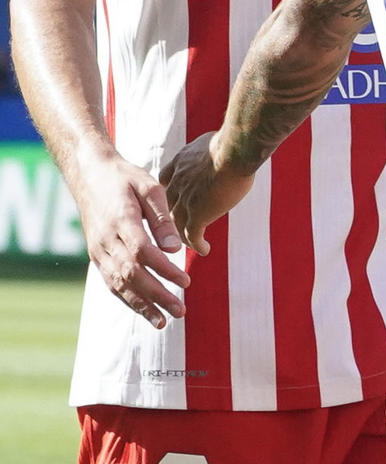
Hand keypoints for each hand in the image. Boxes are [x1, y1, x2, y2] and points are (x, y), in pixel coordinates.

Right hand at [71, 147, 188, 328]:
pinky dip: (127, 298)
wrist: (89, 174)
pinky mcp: (96, 255)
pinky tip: (144, 310)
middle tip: (180, 311)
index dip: (164, 271)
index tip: (186, 282)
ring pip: (118, 284)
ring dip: (141, 305)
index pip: (143, 253)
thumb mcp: (149, 187)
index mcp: (120, 221)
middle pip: (131, 275)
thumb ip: (162, 218)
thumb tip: (175, 249)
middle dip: (157, 296)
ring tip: (163, 321)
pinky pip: (111, 282)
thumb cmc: (125, 177)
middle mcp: (105, 240)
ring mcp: (98, 250)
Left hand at [159, 131, 254, 261]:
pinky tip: (204, 249)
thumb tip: (221, 141)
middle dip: (172, 216)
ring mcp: (185, 201)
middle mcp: (177, 183)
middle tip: (177, 227)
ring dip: (183, 235)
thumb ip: (208, 147)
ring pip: (178, 224)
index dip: (172, 191)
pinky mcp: (197, 215)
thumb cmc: (231, 141)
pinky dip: (197, 244)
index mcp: (179, 164)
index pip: (166, 181)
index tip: (177, 198)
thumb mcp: (211, 139)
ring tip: (191, 243)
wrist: (234, 151)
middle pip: (169, 206)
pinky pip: (192, 236)